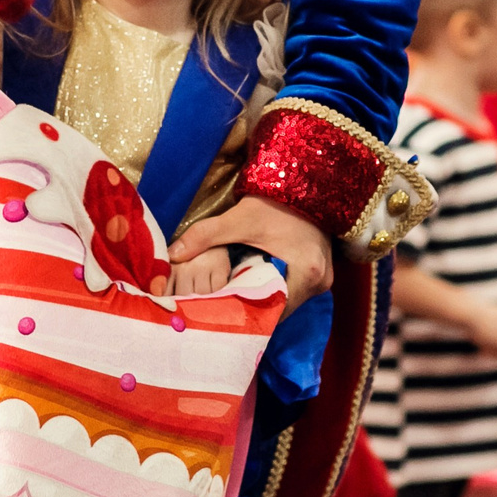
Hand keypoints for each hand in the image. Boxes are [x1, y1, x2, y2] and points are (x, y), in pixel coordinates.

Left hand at [171, 197, 330, 314]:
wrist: (304, 182)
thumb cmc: (276, 203)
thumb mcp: (239, 219)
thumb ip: (206, 235)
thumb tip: (173, 254)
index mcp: (307, 274)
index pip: (274, 312)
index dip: (247, 314)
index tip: (223, 311)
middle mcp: (320, 282)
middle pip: (280, 309)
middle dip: (253, 309)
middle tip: (224, 307)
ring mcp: (323, 279)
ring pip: (286, 301)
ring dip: (264, 300)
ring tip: (236, 298)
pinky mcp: (319, 272)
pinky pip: (293, 290)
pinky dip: (274, 289)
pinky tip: (254, 284)